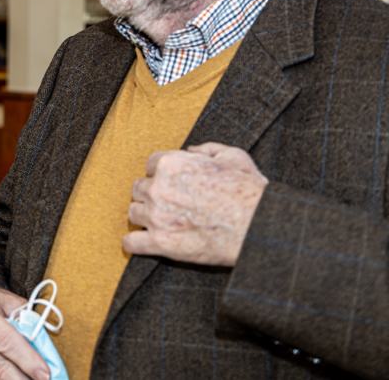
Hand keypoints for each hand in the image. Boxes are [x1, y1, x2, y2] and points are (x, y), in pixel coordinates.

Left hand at [124, 142, 268, 265]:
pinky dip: (135, 243)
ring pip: (134, 212)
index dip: (164, 174)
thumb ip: (207, 148)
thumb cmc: (250, 191)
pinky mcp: (161, 243)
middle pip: (139, 188)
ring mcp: (157, 216)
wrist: (261, 227)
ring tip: (164, 222)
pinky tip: (145, 242)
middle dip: (153, 194)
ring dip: (146, 216)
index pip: (151, 165)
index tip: (175, 183)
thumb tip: (189, 149)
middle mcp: (158, 188)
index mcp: (171, 164)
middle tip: (172, 203)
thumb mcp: (233, 156)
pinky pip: (131, 242)